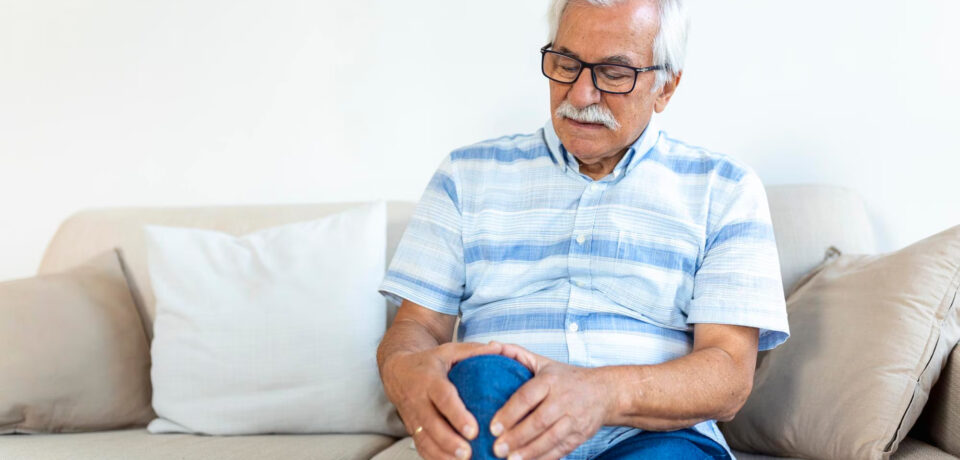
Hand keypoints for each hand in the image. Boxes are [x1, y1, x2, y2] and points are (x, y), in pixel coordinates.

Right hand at [381, 341, 503, 459]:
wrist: (397, 371)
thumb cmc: (430, 361)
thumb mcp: (448, 351)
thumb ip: (472, 351)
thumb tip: (499, 348)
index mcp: (430, 379)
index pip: (443, 398)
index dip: (457, 415)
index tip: (473, 430)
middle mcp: (418, 400)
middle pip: (432, 424)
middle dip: (449, 441)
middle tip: (468, 453)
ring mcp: (413, 417)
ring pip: (424, 440)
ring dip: (442, 454)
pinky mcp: (412, 429)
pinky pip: (421, 447)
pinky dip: (434, 459)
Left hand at [488, 343, 614, 459]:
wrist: (605, 391)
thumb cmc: (566, 377)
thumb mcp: (544, 362)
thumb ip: (516, 354)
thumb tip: (491, 346)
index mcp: (550, 380)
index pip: (527, 397)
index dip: (509, 413)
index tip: (493, 427)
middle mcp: (563, 399)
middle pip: (539, 421)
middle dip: (517, 437)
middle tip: (497, 448)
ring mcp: (574, 418)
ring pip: (551, 438)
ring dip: (530, 451)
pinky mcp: (581, 435)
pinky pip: (562, 449)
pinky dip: (546, 458)